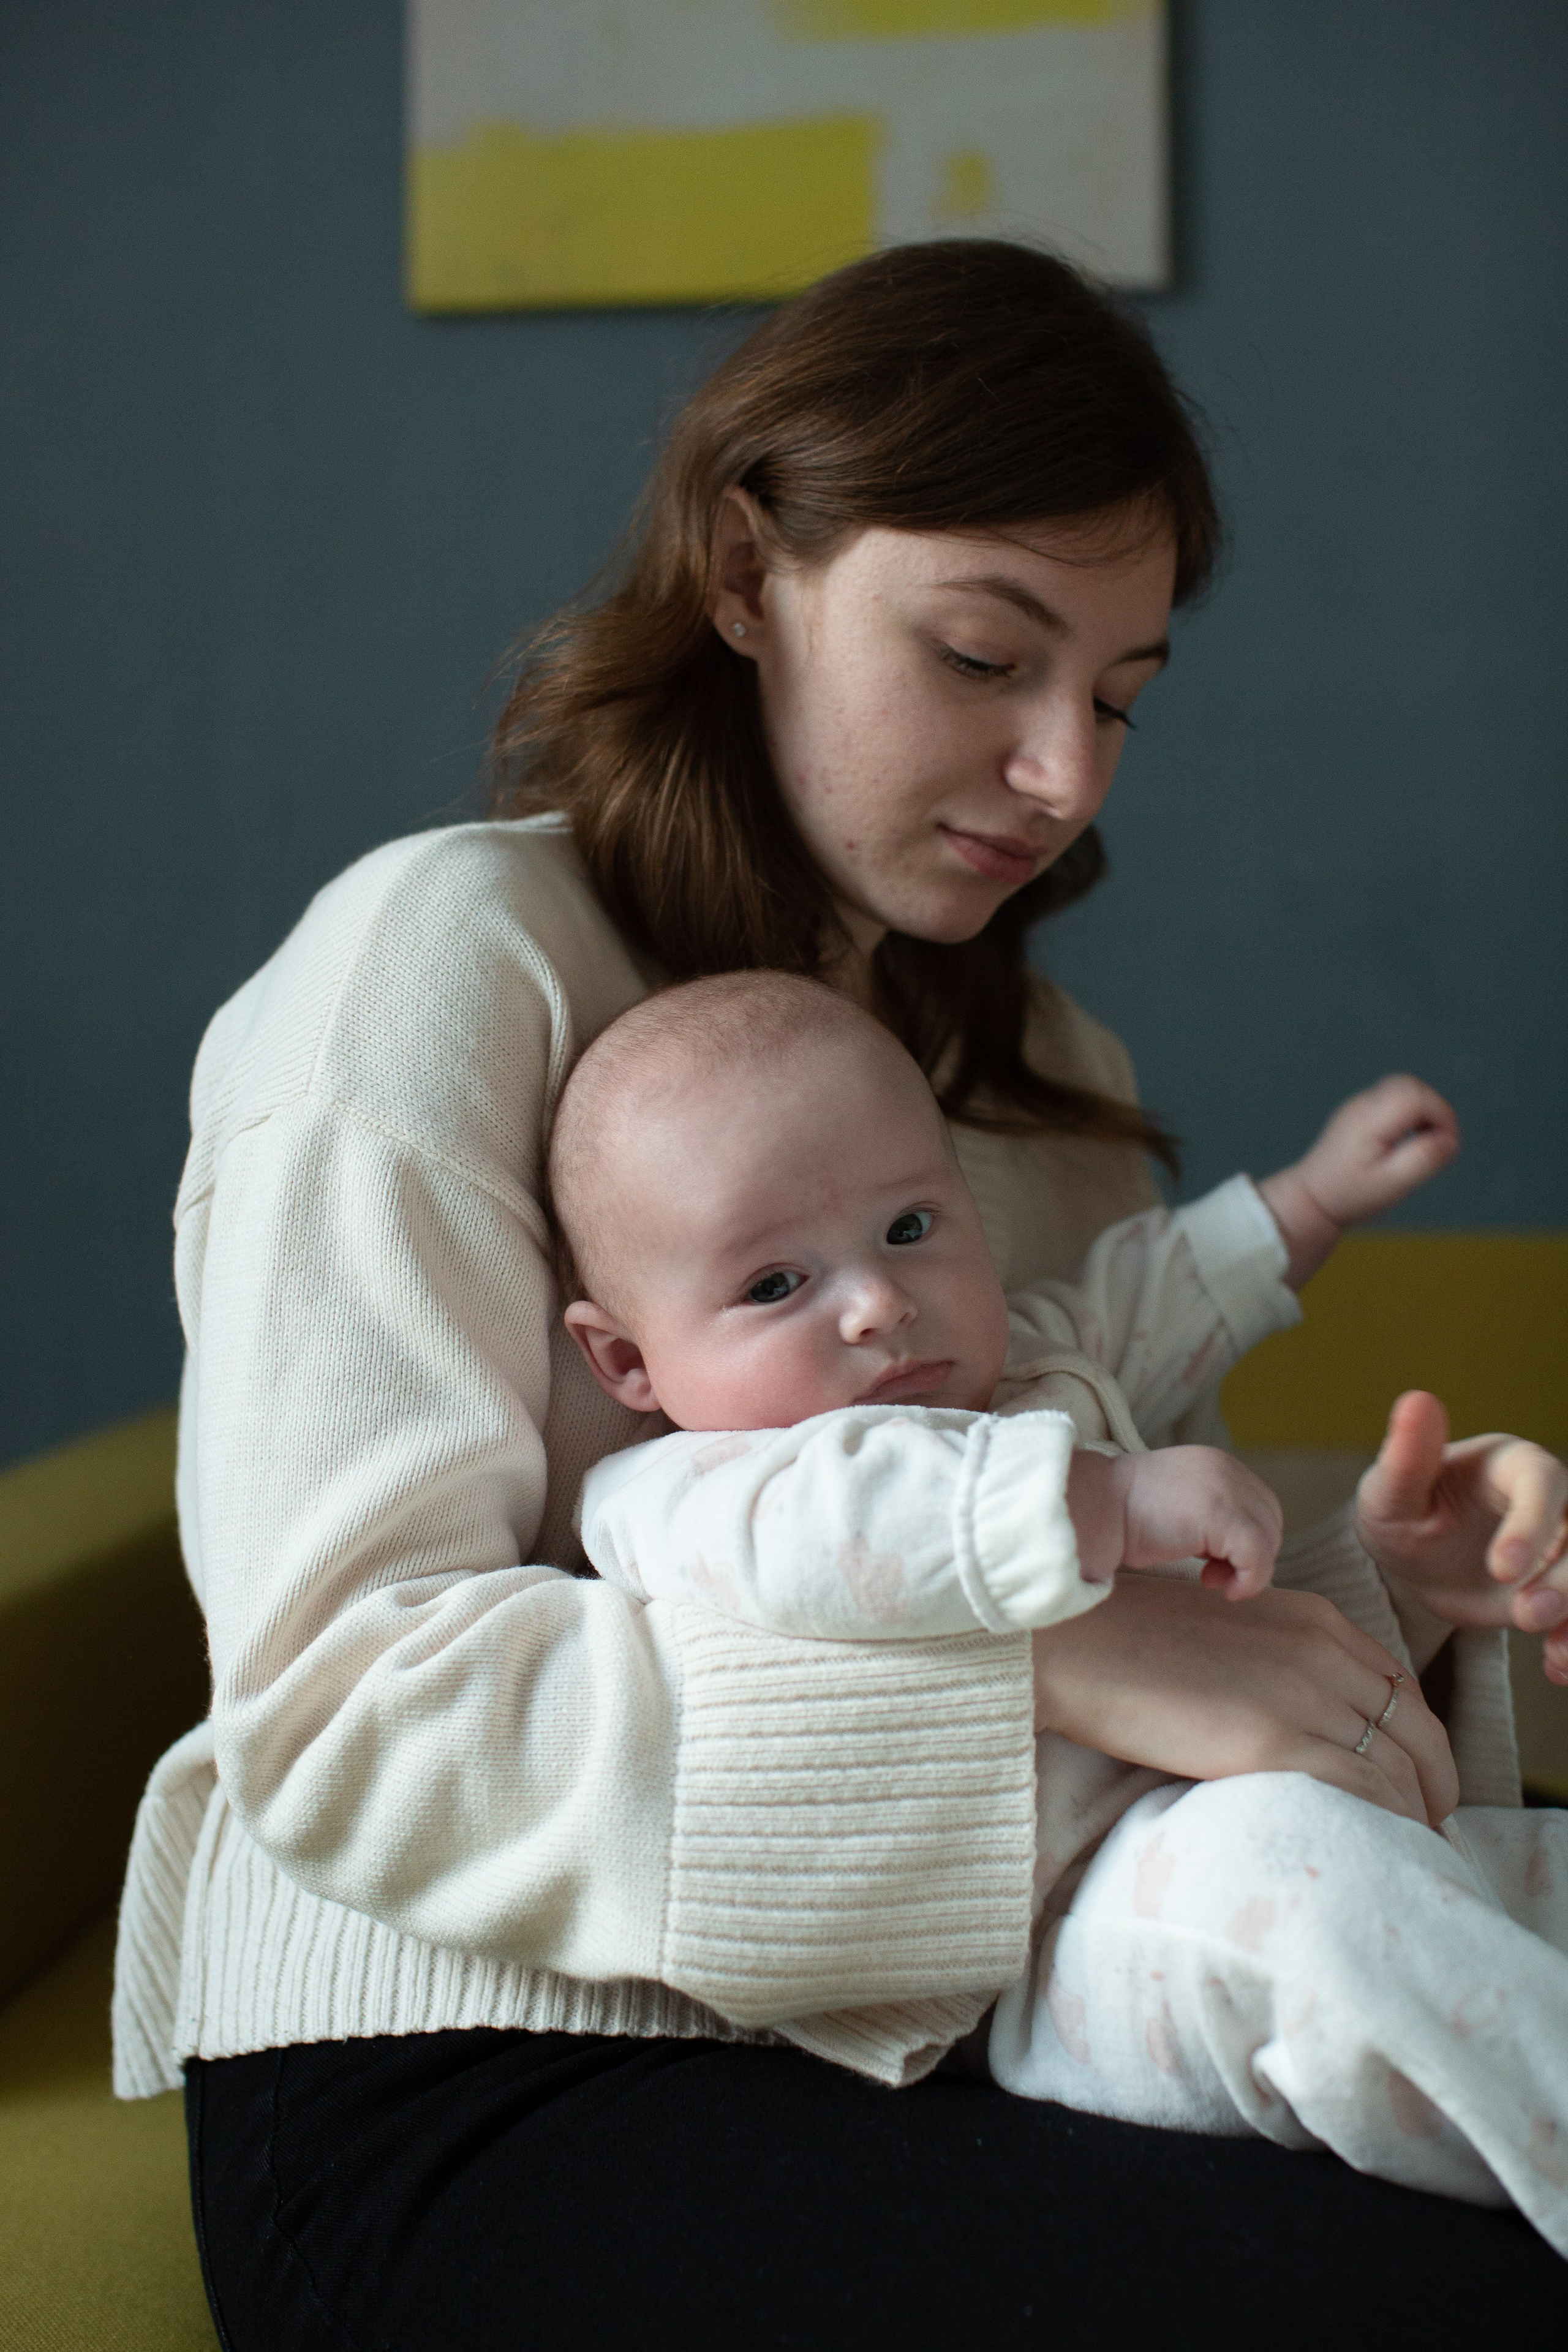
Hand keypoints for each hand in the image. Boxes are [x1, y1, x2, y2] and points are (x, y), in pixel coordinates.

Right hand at [1032, 1576, 1457, 1825]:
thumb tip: (1310, 1720)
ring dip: (1415, 1814)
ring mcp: (1299, 1694)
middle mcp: (1321, 1652)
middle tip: (1426, 1828)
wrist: (1073, 1645)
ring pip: (1400, 1766)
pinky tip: (1377, 1848)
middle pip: (1417, 1729)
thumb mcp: (1232, 1630)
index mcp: (1313, 1620)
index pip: (1400, 1687)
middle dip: (1435, 1785)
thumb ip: (1284, 1660)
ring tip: (1403, 1850)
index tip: (1416, 1779)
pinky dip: (1386, 1823)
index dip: (1421, 1741)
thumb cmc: (1132, 1643)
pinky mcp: (1269, 1741)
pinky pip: (1363, 1790)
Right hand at [1067, 1446, 1280, 1598]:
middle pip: (1270, 1520)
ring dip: (1249, 1570)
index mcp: (1215, 1463)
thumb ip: (1208, 1517)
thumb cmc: (1122, 1516)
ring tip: (1212, 1580)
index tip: (1214, 1562)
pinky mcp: (1222, 1515)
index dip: (1246, 1540)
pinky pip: (1258, 1555)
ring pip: (1268, 1539)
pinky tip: (1223, 1589)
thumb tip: (1235, 1556)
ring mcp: (1226, 1489)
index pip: (1259, 1504)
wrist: (1095, 1508)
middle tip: (1214, 1575)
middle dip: (1250, 1555)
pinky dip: (1251, 1580)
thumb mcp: (1176, 1506)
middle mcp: (1226, 1469)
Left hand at [1258, 1075, 1459, 1287]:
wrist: (1311, 1199)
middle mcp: (1362, 1106)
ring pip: (1403, 1088)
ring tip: (1425, 1142)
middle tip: (1440, 1142)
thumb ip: (1421, 1161)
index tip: (1447, 1144)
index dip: (1442, 1115)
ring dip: (1424, 1109)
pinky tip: (1407, 1140)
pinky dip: (1410, 1112)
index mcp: (1370, 1120)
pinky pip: (1392, 1099)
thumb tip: (1448, 1141)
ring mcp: (1359, 1106)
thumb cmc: (1349, 1195)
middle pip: (1411, 1085)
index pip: (1416, 1097)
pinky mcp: (1359, 1112)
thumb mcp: (1391, 1185)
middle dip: (1436, 1109)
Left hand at [1355, 1390, 1567, 1678]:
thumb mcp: (1389, 1492)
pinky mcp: (1561, 1589)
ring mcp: (1560, 1548)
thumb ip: (1407, 1455)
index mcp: (1512, 1464)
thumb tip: (1417, 1399)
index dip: (1532, 1524)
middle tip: (1527, 1615)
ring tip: (1554, 1654)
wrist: (1409, 1562)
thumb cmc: (1398, 1511)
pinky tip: (1556, 1667)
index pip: (1543, 1484)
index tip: (1503, 1568)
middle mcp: (1549, 1503)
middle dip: (1565, 1579)